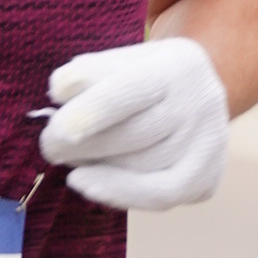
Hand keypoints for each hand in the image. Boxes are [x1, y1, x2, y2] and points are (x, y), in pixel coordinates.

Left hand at [38, 34, 231, 211]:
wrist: (197, 98)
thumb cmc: (145, 79)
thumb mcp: (119, 61)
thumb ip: (86, 71)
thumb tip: (60, 91)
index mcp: (178, 66)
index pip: (135, 90)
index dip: (96, 111)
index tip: (59, 129)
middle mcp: (201, 105)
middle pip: (136, 134)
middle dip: (84, 145)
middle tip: (49, 148)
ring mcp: (208, 145)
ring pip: (141, 166)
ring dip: (97, 166)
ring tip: (72, 158)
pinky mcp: (207, 179)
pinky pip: (159, 196)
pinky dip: (118, 193)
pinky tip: (85, 184)